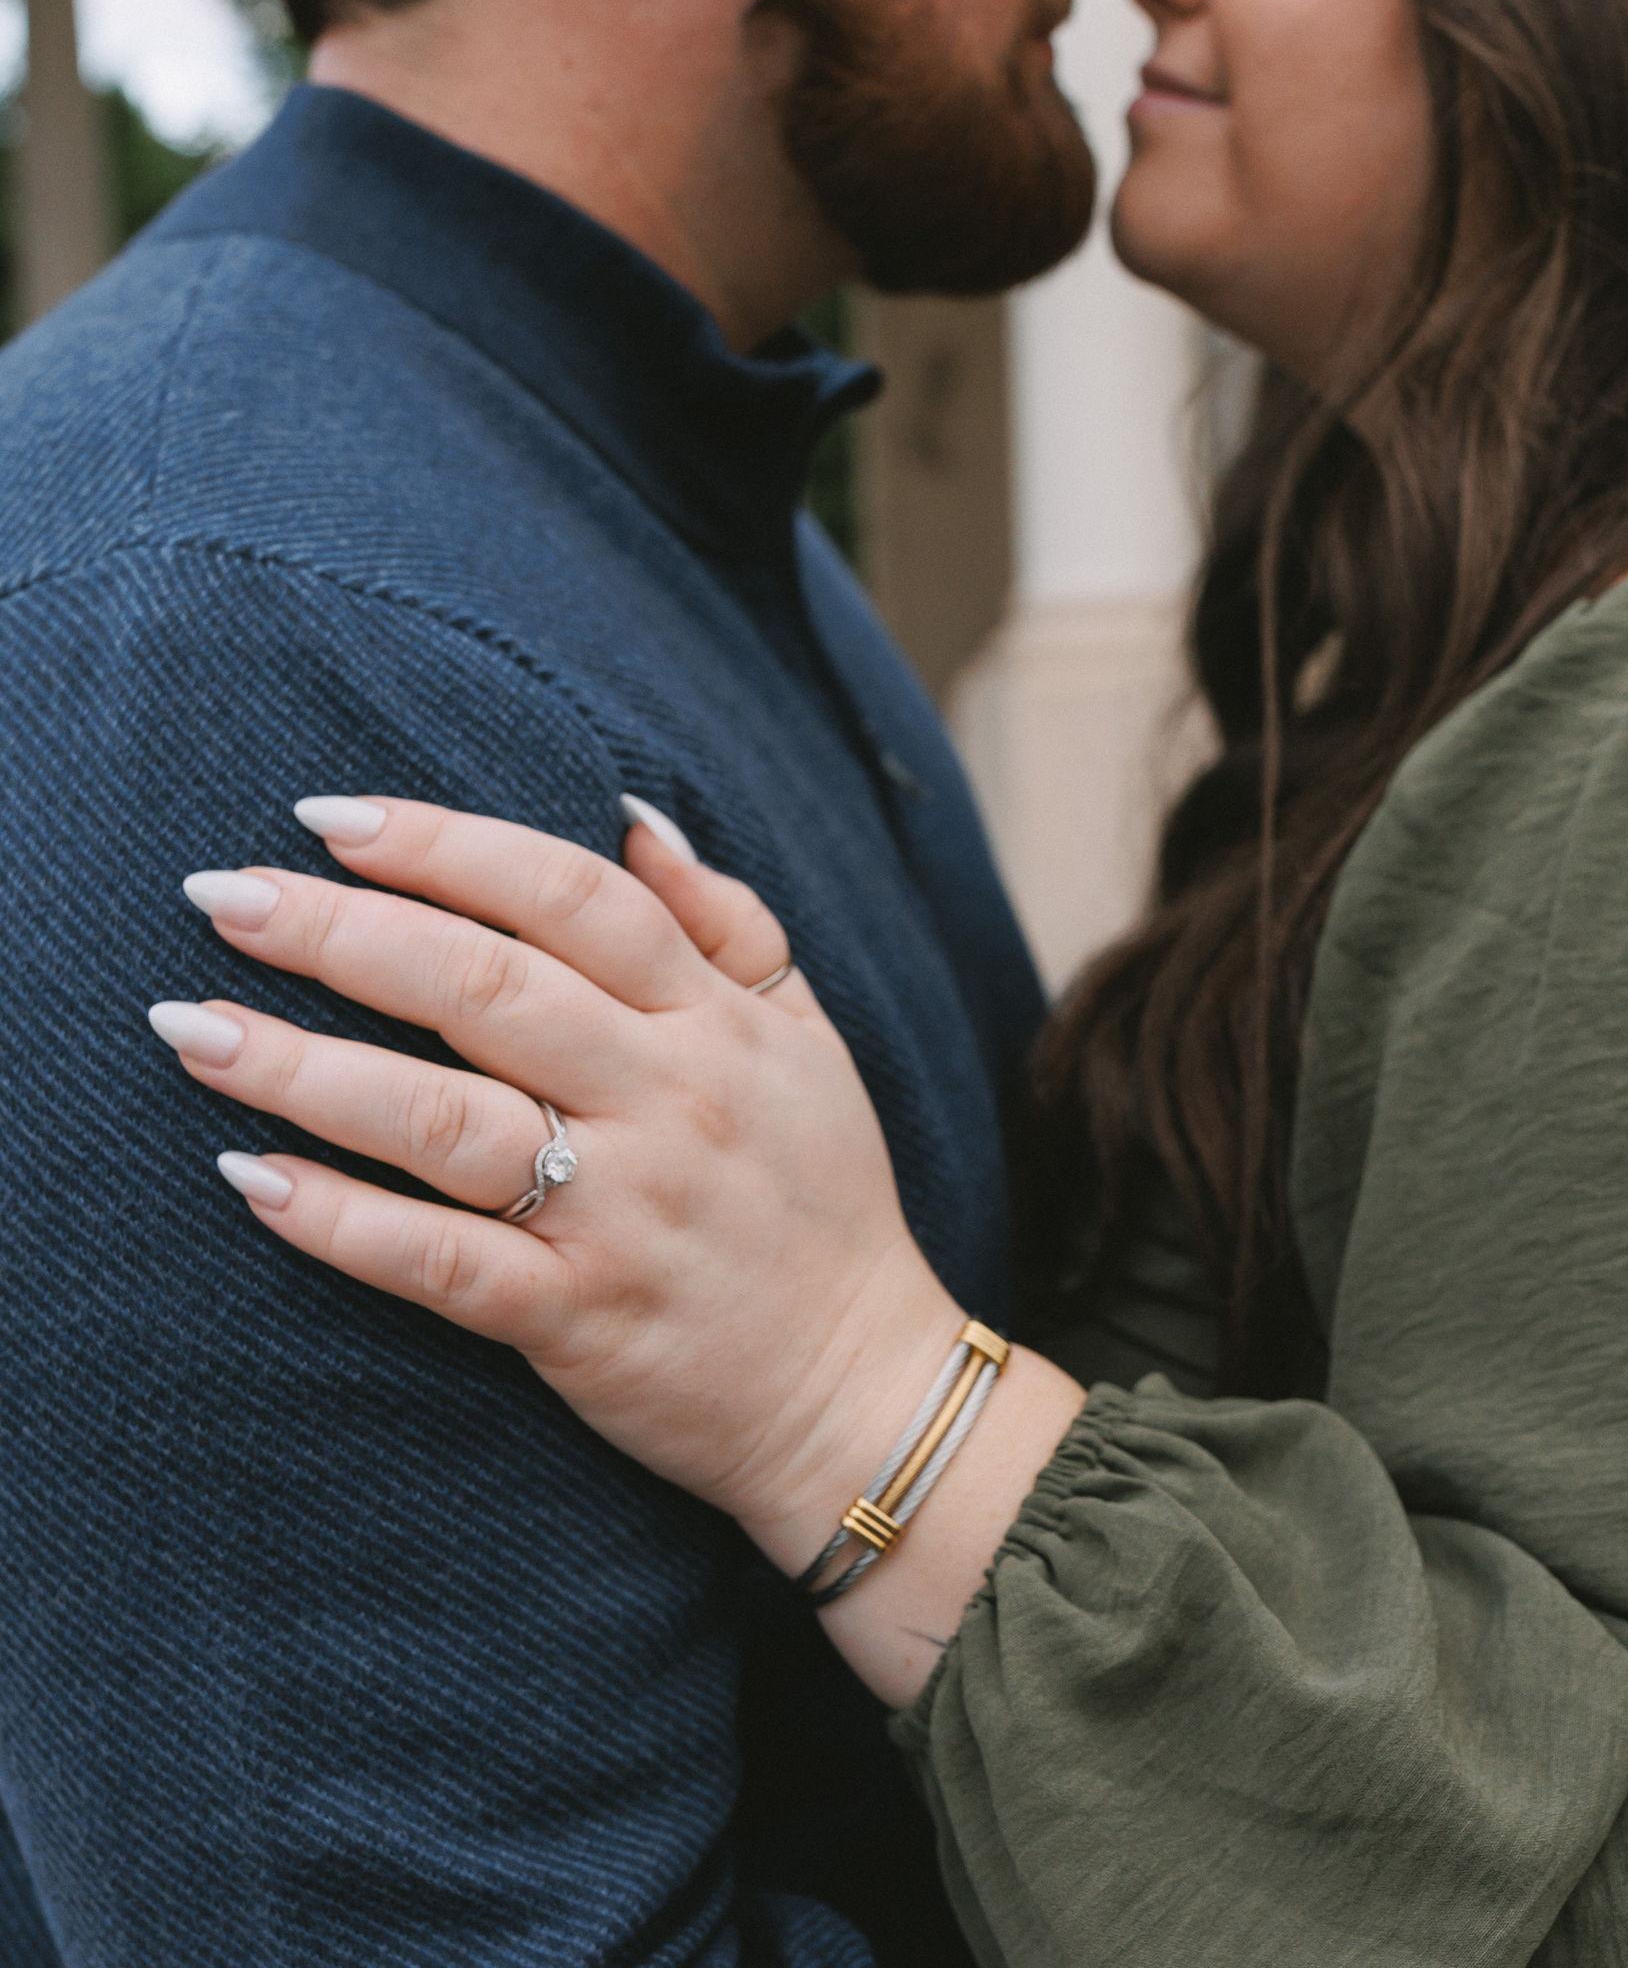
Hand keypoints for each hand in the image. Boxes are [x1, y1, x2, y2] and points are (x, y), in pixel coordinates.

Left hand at [148, 793, 965, 1539]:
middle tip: (219, 895)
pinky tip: (251, 1180)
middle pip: (487, 988)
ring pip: (447, 1121)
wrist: (862, 1388)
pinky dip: (345, 1222)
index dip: (449, 847)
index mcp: (719, 1024)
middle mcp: (670, 1102)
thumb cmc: (824, 1201)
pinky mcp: (582, 1317)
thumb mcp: (812, 1041)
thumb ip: (732, 924)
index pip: (574, 899)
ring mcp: (623, 1213)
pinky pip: (446, 1263)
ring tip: (188, 1028)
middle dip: (342, 932)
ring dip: (306, 1069)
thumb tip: (630, 817)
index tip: (333, 817)